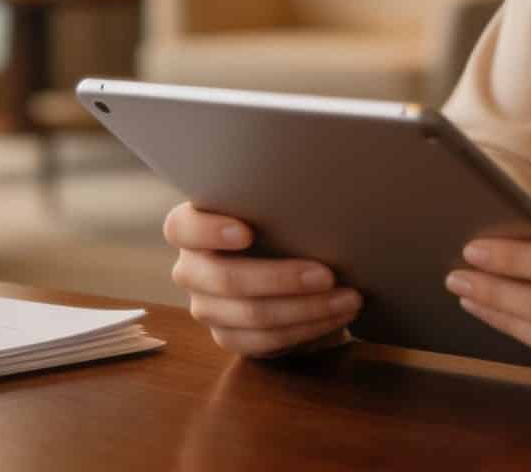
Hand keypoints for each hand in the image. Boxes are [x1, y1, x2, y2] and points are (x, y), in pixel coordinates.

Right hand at [164, 202, 362, 357]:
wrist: (283, 262)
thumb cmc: (277, 221)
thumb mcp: (269, 205)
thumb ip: (272, 198)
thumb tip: (319, 187)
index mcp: (189, 229)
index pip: (181, 228)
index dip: (210, 231)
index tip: (247, 232)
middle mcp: (191, 270)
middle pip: (225, 279)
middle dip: (281, 279)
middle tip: (328, 274)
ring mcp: (207, 308)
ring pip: (252, 315)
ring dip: (307, 309)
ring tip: (349, 298)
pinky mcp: (229, 337)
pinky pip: (265, 341)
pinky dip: (308, 329)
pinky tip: (337, 315)